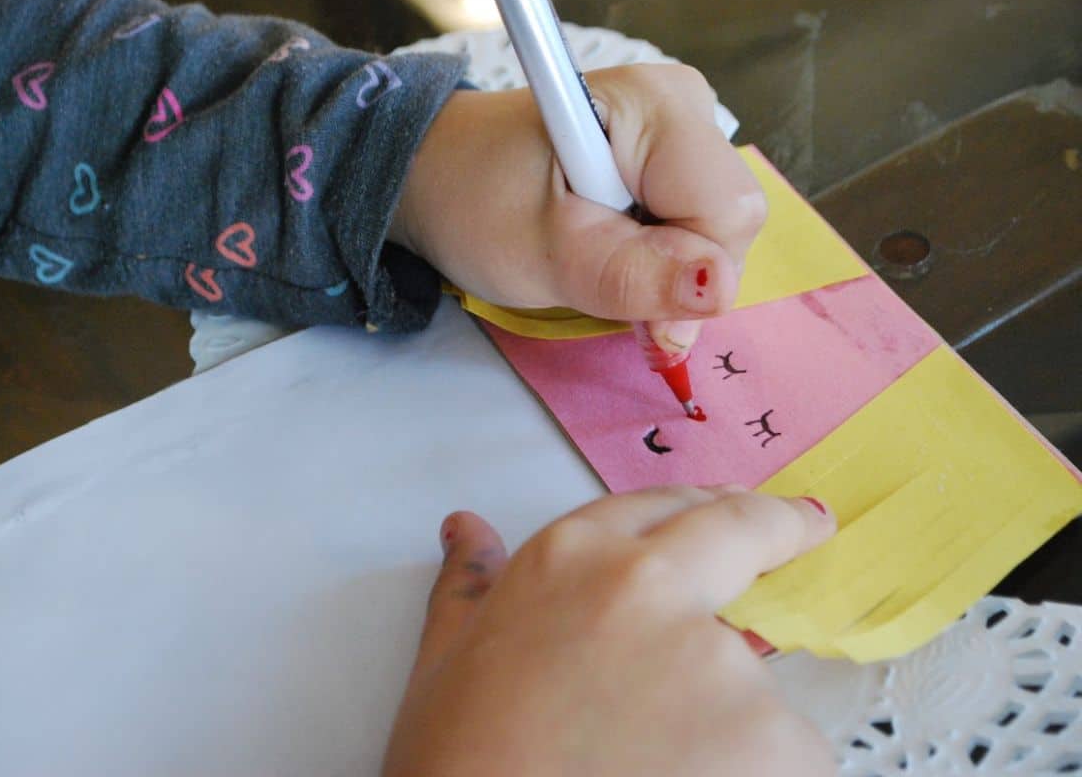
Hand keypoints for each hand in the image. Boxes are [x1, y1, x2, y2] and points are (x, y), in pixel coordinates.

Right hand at [382, 486, 836, 776]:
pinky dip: (758, 766)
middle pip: (741, 530)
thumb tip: (466, 530)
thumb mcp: (446, 668)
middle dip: (784, 523)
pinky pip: (786, 746)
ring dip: (732, 700)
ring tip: (662, 759)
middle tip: (809, 526)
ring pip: (755, 667)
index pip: (660, 507)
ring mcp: (716, 659)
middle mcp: (647, 587)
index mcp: (568, 562)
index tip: (734, 509)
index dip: (700, 506)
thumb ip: (469, 589)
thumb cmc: (463, 768)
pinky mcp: (773, 736)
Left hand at [390, 64, 766, 352]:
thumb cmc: (475, 203)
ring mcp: (680, 129)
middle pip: (730, 221)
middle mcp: (682, 104)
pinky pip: (695, 225)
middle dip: (676, 272)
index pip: (727, 212)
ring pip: (716, 230)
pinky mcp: (670, 156)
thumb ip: (632, 275)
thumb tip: (717, 291)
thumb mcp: (547, 253)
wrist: (437, 175)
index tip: (633, 303)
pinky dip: (656, 255)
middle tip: (597, 272)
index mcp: (655, 107)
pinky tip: (607, 246)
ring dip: (663, 269)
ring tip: (593, 254)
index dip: (690, 272)